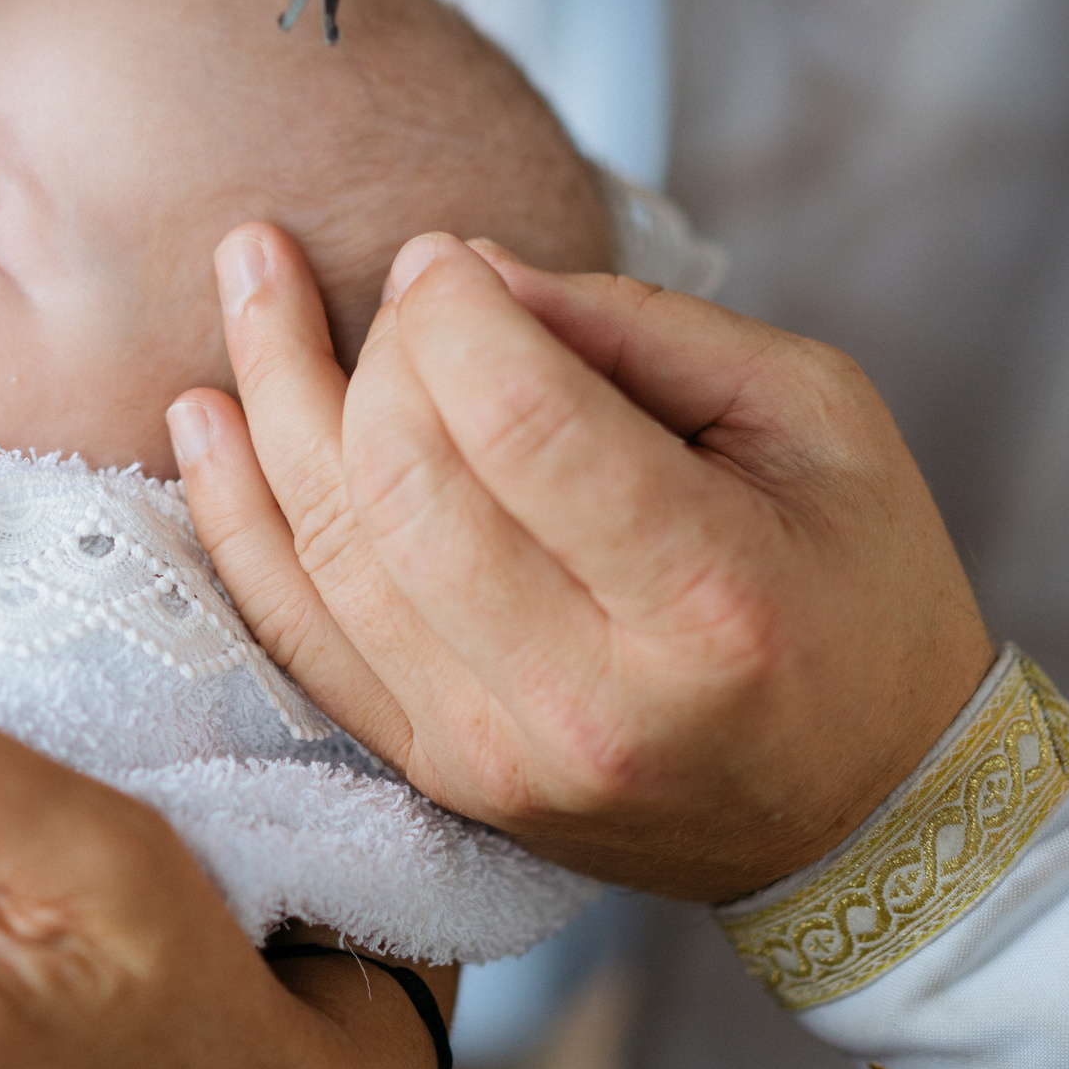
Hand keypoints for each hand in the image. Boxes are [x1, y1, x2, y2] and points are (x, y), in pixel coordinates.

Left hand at [168, 226, 993, 901]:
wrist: (865, 816)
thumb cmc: (858, 589)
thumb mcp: (812, 417)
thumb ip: (640, 329)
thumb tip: (470, 271)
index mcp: (709, 598)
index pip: (523, 424)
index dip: (454, 312)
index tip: (442, 251)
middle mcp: (590, 698)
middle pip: (405, 483)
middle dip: (365, 347)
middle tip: (373, 271)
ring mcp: (497, 756)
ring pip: (330, 551)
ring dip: (269, 398)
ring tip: (249, 274)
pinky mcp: (439, 777)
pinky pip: (299, 637)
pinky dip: (236, 519)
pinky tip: (204, 416)